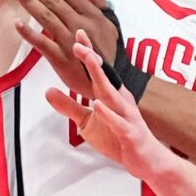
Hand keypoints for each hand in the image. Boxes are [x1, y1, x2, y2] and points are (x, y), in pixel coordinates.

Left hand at [13, 0, 124, 99]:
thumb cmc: (109, 50)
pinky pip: (42, 44)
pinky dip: (29, 34)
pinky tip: (17, 23)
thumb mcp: (110, 23)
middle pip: (54, 1)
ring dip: (29, 1)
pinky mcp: (61, 60)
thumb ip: (98, 1)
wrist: (110, 81)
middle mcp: (80, 25)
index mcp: (91, 14)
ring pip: (46, 17)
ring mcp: (70, 42)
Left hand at [47, 41, 171, 176]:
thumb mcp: (88, 123)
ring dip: (100, 77)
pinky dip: (108, 114)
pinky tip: (97, 105)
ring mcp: (127, 117)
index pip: (98, 71)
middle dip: (91, 59)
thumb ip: (69, 106)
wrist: (148, 161)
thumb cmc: (119, 139)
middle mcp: (121, 101)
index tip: (77, 34)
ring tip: (88, 60)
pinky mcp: (130, 134)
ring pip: (112, 94)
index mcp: (111, 95)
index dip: (88, 53)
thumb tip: (48, 90)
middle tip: (78, 42)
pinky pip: (118, 123)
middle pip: (104, 76)